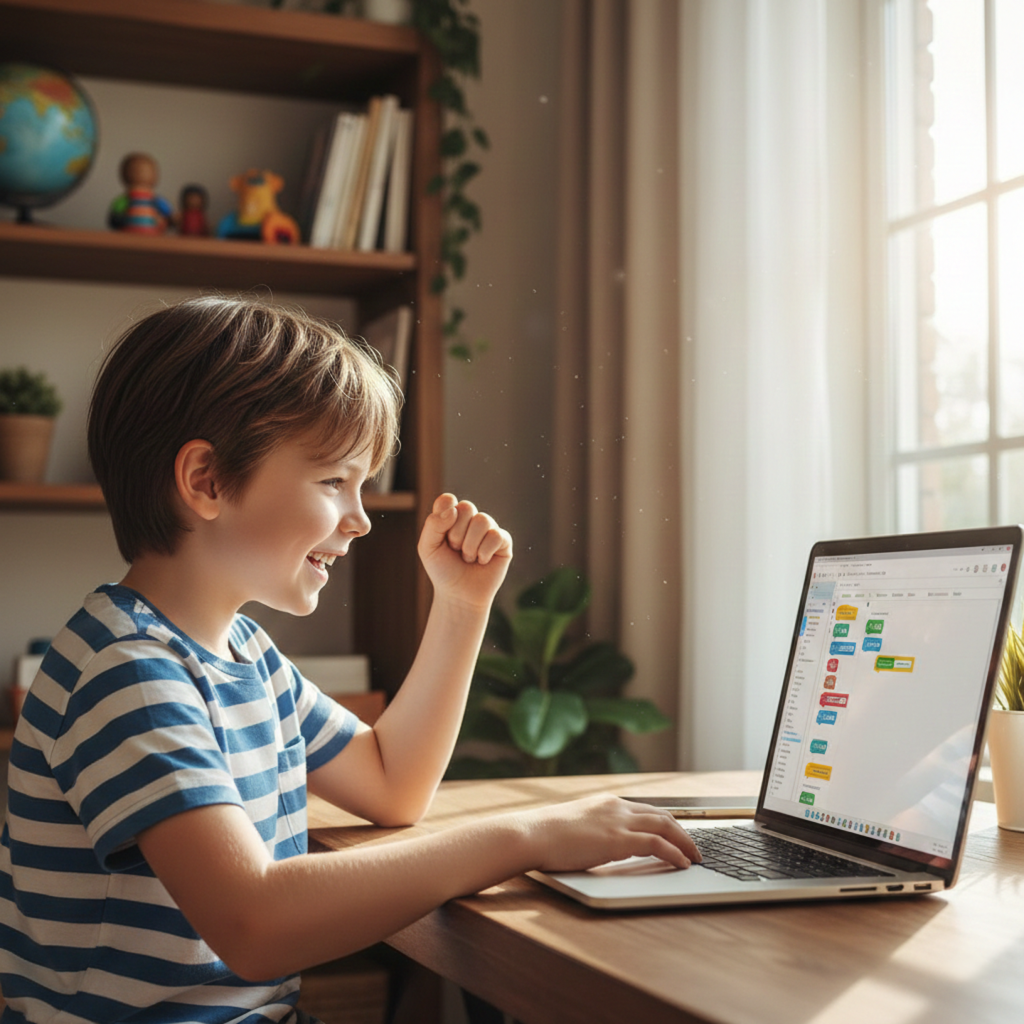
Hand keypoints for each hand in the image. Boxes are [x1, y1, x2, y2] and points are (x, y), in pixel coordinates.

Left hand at [418, 493, 512, 608]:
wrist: (459, 595)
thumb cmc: (443, 571)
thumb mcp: (427, 548)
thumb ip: (434, 524)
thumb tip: (454, 510)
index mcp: (451, 517)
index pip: (448, 500)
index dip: (444, 515)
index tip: (442, 535)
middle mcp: (471, 520)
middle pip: (466, 507)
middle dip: (457, 534)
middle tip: (455, 550)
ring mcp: (488, 529)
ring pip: (483, 520)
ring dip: (470, 545)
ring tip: (468, 558)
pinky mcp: (503, 541)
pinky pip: (497, 535)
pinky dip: (485, 552)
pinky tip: (482, 561)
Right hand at [520, 794, 701, 872]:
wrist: (532, 834)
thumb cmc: (546, 835)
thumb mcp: (577, 826)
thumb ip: (595, 830)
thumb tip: (603, 844)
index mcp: (608, 802)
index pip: (647, 810)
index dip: (667, 823)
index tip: (678, 835)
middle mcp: (617, 806)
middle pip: (663, 815)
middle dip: (682, 832)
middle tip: (694, 848)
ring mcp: (619, 821)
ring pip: (666, 826)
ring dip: (685, 843)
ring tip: (695, 858)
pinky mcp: (618, 839)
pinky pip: (657, 844)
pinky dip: (675, 853)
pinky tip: (682, 863)